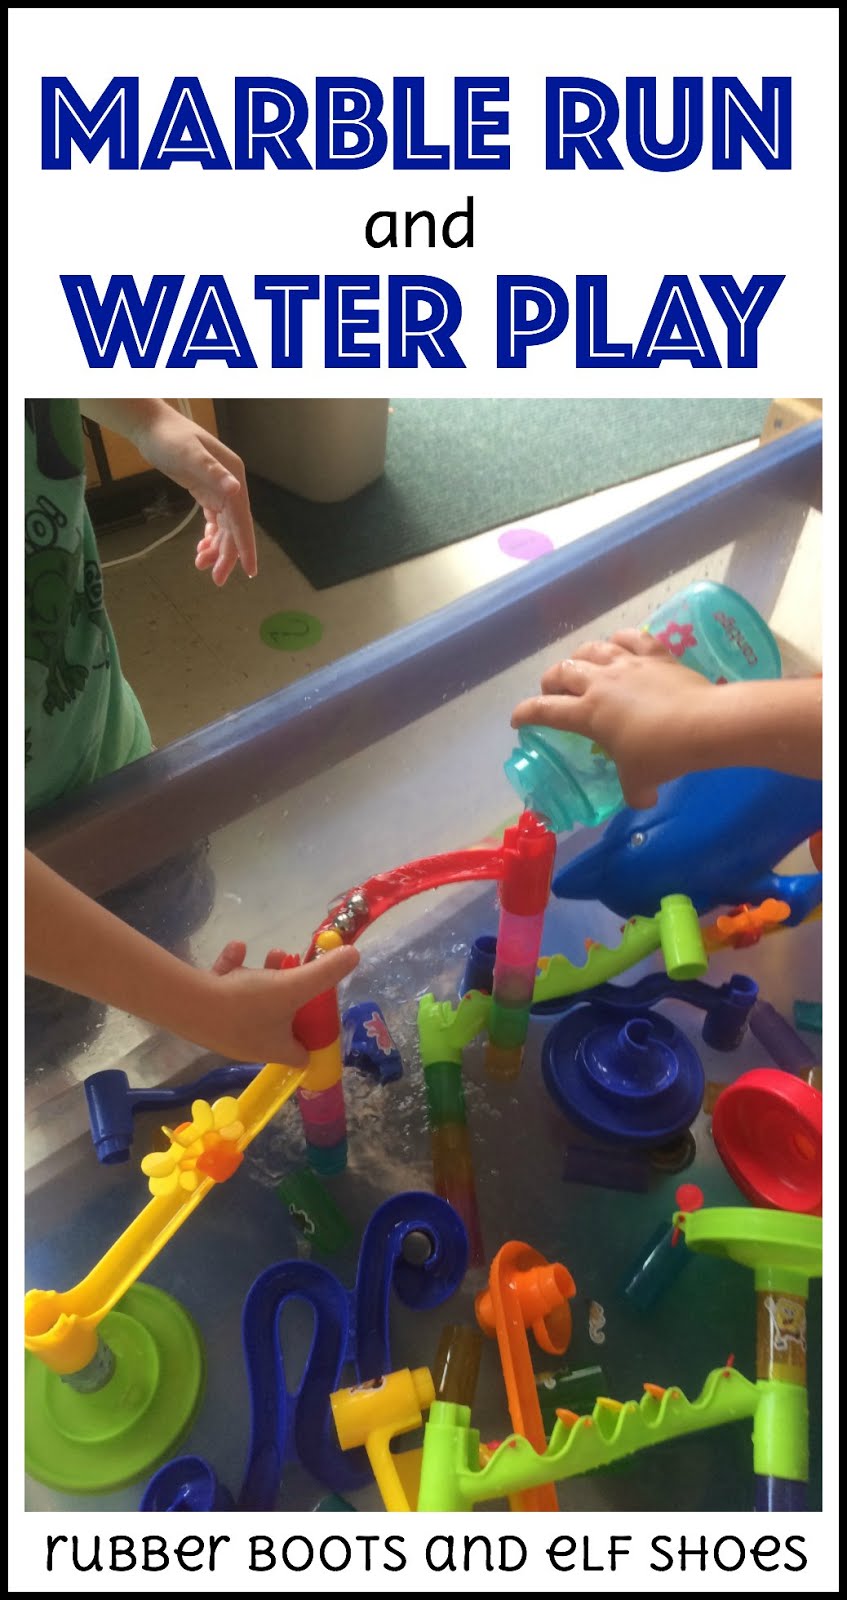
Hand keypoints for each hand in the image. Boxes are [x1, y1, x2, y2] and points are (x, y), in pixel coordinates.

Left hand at [130, 403, 256, 584]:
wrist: (151, 426)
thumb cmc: (169, 437)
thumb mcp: (189, 455)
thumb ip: (212, 473)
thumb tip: (235, 489)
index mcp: (233, 476)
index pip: (243, 518)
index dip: (246, 546)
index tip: (250, 571)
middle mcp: (230, 484)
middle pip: (234, 527)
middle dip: (227, 554)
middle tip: (216, 579)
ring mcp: (218, 488)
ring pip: (224, 527)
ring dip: (216, 548)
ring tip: (201, 564)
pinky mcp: (205, 491)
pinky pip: (214, 520)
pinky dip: (210, 536)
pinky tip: (202, 548)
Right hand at [198, 938, 358, 1064]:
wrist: (187, 1002)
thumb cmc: (246, 1003)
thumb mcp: (294, 985)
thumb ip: (326, 972)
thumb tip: (355, 955)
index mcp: (276, 1049)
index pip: (303, 1054)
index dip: (315, 1034)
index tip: (321, 1008)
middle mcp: (251, 1045)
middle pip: (281, 1020)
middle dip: (291, 990)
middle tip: (296, 969)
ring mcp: (226, 1030)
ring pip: (254, 1000)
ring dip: (265, 975)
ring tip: (272, 954)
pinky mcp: (205, 1013)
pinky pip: (226, 989)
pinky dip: (233, 969)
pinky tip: (236, 949)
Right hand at [511, 629, 714, 808]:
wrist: (702, 724)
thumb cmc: (662, 754)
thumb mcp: (640, 780)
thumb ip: (634, 790)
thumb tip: (641, 800)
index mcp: (588, 713)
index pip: (545, 710)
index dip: (526, 713)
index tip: (518, 720)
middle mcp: (601, 683)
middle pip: (563, 671)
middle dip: (550, 681)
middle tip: (553, 692)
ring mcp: (627, 664)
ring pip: (591, 649)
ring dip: (579, 656)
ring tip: (580, 665)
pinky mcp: (654, 655)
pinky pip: (630, 638)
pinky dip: (619, 639)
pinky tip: (618, 644)